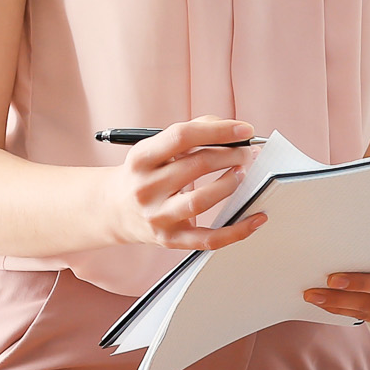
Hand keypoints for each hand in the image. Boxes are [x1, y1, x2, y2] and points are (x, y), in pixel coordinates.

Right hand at [105, 118, 265, 252]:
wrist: (113, 209)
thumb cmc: (143, 174)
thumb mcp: (154, 148)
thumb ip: (191, 133)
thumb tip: (231, 130)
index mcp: (141, 159)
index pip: (182, 137)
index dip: (218, 131)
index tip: (244, 129)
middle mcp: (146, 188)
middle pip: (197, 165)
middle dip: (231, 155)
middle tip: (247, 151)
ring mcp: (157, 216)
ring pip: (201, 200)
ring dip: (230, 183)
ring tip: (242, 173)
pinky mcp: (171, 239)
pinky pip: (209, 239)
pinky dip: (237, 230)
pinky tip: (256, 218)